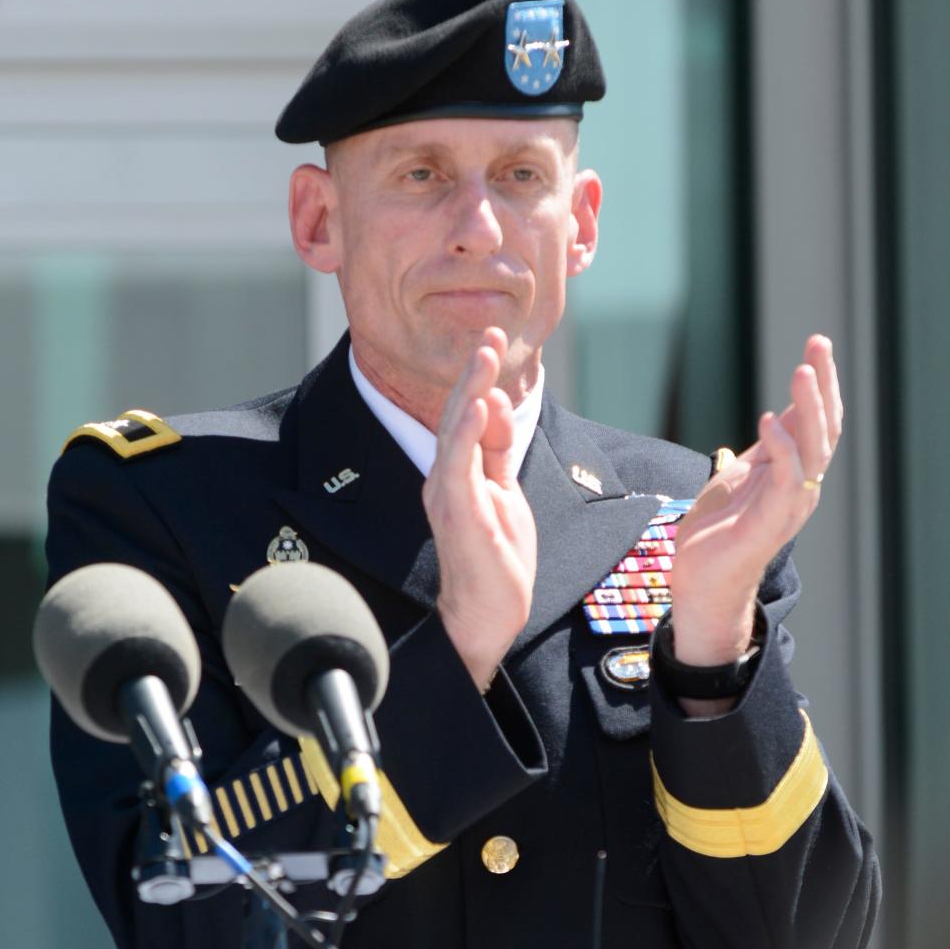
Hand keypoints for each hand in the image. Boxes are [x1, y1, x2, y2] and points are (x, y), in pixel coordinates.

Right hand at [424, 326, 537, 691]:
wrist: (485, 615)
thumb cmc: (495, 563)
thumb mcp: (504, 494)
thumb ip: (495, 454)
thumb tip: (495, 408)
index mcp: (459, 475)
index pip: (470, 418)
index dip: (481, 380)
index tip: (493, 342)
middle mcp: (445, 479)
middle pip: (458, 415)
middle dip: (474, 371)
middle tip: (490, 333)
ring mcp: (448, 494)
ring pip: (455, 430)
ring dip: (470, 389)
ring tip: (484, 353)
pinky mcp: (458, 511)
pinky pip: (457, 463)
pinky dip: (466, 431)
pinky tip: (477, 404)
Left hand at [670, 334, 841, 668]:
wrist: (701, 582)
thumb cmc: (717, 533)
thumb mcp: (740, 476)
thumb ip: (763, 450)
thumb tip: (777, 416)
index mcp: (796, 473)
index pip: (818, 420)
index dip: (821, 383)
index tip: (817, 344)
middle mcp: (802, 486)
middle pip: (824, 427)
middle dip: (823, 384)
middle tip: (818, 343)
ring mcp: (791, 505)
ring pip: (814, 449)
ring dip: (808, 408)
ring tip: (802, 371)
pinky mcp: (771, 522)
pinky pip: (788, 479)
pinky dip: (782, 448)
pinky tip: (768, 420)